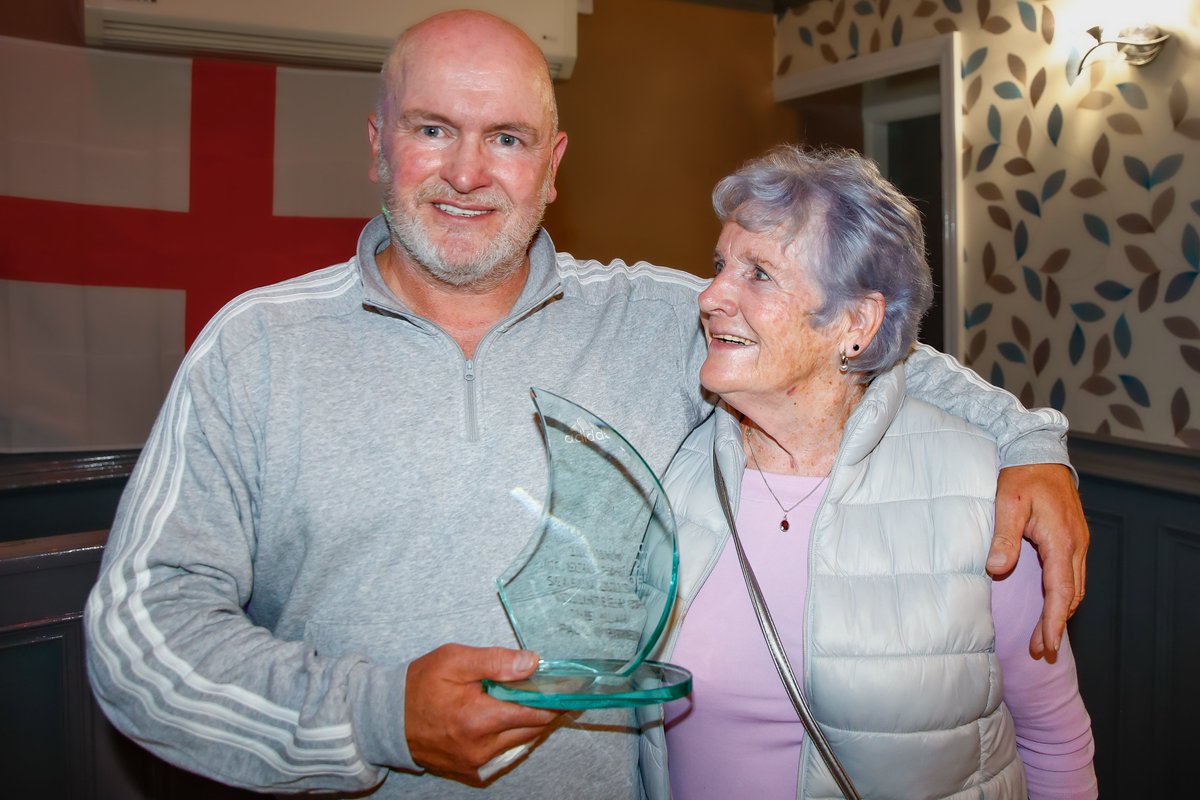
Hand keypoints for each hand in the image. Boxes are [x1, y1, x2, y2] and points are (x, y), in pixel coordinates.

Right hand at [405, 644, 564, 782]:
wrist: (387, 718)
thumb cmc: (420, 685)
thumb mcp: (454, 660)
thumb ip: (496, 661)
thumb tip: (532, 663)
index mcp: (479, 719)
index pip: (535, 712)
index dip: (553, 698)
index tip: (565, 686)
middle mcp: (481, 747)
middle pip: (532, 730)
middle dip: (543, 709)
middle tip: (546, 689)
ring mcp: (476, 763)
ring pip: (521, 743)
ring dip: (528, 724)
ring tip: (524, 701)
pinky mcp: (470, 771)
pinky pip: (505, 755)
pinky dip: (511, 738)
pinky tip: (504, 720)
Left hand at [988, 464, 1088, 660]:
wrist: (1040, 452)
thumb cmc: (1021, 475)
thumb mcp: (1007, 503)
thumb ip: (1003, 537)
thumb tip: (997, 569)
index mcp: (1061, 540)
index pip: (1060, 591)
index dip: (1054, 622)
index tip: (1048, 646)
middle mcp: (1076, 544)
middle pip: (1071, 594)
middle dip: (1058, 625)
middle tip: (1043, 651)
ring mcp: (1078, 541)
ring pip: (1074, 586)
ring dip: (1062, 612)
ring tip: (1046, 636)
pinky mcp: (1073, 537)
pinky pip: (1073, 573)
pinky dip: (1064, 594)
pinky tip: (1053, 603)